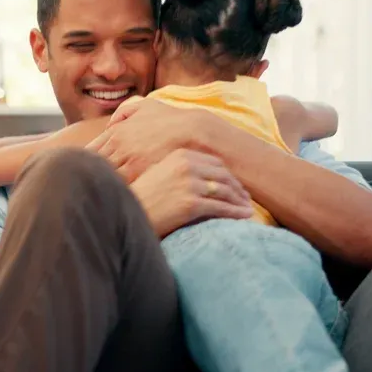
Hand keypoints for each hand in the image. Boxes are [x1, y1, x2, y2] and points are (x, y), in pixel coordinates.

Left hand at [88, 98, 220, 180]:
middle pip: (95, 166)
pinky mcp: (139, 174)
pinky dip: (118, 191)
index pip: (91, 151)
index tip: (86, 169)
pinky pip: (121, 185)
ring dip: (104, 184)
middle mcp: (117, 146)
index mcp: (116, 132)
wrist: (193, 132)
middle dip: (92, 175)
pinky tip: (118, 195)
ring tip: (102, 192)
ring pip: (105, 177)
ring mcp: (127, 161)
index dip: (88, 162)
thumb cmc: (170, 119)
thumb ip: (124, 111)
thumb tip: (109, 125)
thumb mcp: (146, 105)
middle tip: (89, 183)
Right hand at [128, 149, 255, 236]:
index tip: (235, 185)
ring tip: (247, 209)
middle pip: (223, 175)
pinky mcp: (191, 204)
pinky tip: (243, 216)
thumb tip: (195, 174)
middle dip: (237, 188)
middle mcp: (186, 166)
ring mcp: (189, 184)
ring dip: (240, 201)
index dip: (228, 175)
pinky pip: (221, 208)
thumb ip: (176, 167)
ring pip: (225, 191)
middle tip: (246, 198)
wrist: (124, 214)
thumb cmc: (140, 197)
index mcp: (180, 155)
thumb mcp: (157, 173)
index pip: (214, 163)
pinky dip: (236, 212)